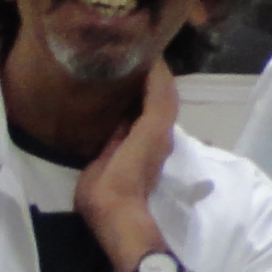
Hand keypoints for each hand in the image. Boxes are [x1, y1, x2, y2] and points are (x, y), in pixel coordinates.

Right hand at [75, 62, 179, 271]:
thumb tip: (122, 116)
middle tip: (138, 57)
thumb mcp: (104, 159)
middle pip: (166, 97)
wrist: (121, 221)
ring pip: (163, 109)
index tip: (148, 50)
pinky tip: (130, 102)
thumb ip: (115, 135)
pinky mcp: (152, 154)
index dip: (156, 70)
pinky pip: (154, 121)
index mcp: (152, 130)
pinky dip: (148, 105)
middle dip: (157, 76)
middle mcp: (161, 134)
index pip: (161, 91)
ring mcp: (159, 144)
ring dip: (154, 90)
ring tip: (132, 74)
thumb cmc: (109, 190)